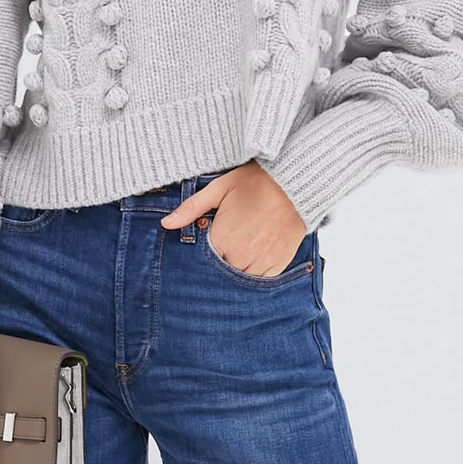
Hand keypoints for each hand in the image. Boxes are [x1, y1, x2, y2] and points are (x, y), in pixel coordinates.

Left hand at [160, 162, 306, 274]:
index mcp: (222, 239)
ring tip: (239, 249)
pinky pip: (259, 281)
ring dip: (235, 268)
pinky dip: (253, 272)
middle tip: (226, 242)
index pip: (201, 259)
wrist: (295, 185)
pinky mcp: (276, 266)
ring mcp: (259, 264)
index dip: (202, 251)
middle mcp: (239, 256)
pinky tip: (253, 255)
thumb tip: (166, 223)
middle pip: (219, 271)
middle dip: (218, 261)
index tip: (209, 239)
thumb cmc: (255, 183)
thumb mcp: (219, 189)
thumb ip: (191, 208)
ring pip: (238, 279)